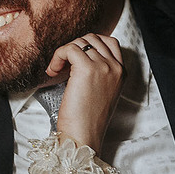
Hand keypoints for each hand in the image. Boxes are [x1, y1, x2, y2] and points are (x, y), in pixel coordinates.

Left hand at [46, 33, 124, 151]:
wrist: (84, 135)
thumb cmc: (88, 120)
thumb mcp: (101, 92)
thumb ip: (99, 73)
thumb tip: (79, 57)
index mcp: (121, 72)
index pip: (109, 42)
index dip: (88, 45)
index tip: (75, 59)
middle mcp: (115, 67)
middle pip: (92, 38)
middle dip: (74, 47)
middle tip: (63, 64)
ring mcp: (103, 66)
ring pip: (79, 42)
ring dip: (64, 53)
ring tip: (56, 70)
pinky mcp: (86, 68)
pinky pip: (69, 49)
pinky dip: (57, 56)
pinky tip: (53, 71)